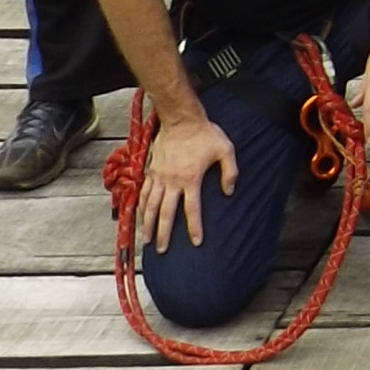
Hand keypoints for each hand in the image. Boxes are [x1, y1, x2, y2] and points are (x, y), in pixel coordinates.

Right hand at [140, 112, 238, 251]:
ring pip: (150, 205)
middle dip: (164, 233)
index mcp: (191, 179)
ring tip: (147, 240)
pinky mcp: (151, 170)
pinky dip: (140, 206)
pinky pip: (143, 192)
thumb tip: (229, 192)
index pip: (192, 209)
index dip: (194, 227)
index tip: (196, 242)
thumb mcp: (225, 149)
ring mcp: (159, 176)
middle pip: (166, 213)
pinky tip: (139, 216)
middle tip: (162, 250)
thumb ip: (230, 172)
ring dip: (148, 224)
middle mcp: (172, 181)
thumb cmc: (205, 133)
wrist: (181, 118)